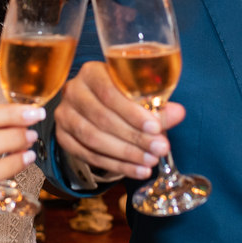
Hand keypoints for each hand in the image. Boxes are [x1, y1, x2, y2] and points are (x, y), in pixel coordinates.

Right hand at [55, 62, 185, 178]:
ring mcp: (64, 115)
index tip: (156, 128)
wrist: (96, 104)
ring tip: (150, 162)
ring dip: (126, 154)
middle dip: (134, 137)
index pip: (110, 92)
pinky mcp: (63, 137)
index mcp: (92, 72)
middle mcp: (73, 91)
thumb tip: (179, 113)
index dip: (133, 112)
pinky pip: (88, 155)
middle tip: (159, 149)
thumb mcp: (140, 94)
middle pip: (102, 118)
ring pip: (93, 139)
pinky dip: (116, 166)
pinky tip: (137, 170)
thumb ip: (157, 104)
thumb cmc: (122, 95)